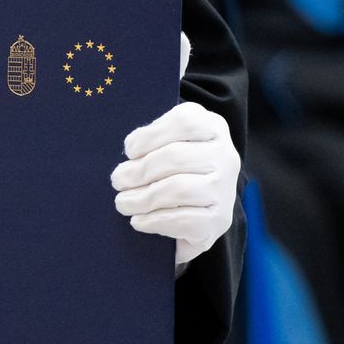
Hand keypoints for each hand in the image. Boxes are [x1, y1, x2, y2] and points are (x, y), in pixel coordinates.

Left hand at [111, 102, 239, 268]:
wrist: (197, 211)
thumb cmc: (172, 168)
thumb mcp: (165, 142)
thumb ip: (150, 139)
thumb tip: (132, 155)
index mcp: (212, 128)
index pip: (184, 122)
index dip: (150, 136)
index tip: (129, 151)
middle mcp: (226, 156)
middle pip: (176, 157)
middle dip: (138, 171)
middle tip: (118, 181)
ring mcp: (226, 190)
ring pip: (178, 189)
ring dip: (142, 198)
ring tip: (122, 202)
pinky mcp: (220, 221)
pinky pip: (183, 220)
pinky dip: (154, 221)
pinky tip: (137, 221)